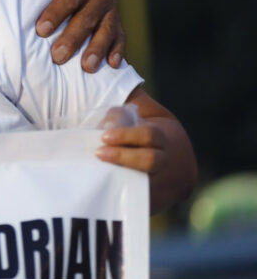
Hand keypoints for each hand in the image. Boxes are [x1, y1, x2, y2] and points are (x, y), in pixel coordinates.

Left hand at [29, 0, 124, 71]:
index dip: (56, 12)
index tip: (41, 30)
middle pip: (86, 18)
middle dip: (72, 38)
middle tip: (56, 56)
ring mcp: (111, 10)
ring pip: (105, 31)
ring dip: (96, 49)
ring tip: (86, 67)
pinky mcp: (118, 25)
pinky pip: (120, 39)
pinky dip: (117, 51)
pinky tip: (112, 65)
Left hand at [93, 91, 196, 213]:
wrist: (180, 167)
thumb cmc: (155, 133)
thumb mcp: (149, 114)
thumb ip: (131, 102)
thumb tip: (111, 74)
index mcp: (166, 137)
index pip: (150, 136)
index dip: (126, 136)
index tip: (103, 136)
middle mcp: (169, 162)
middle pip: (149, 160)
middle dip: (122, 156)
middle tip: (98, 153)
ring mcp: (165, 184)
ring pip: (146, 184)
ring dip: (121, 179)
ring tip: (98, 173)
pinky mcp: (155, 203)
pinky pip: (139, 203)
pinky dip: (122, 199)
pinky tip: (103, 194)